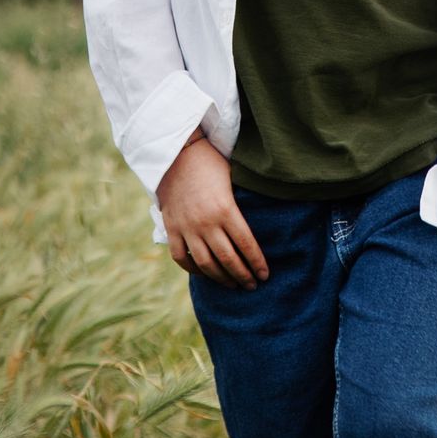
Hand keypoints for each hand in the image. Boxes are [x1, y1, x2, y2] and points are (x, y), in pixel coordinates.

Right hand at [158, 135, 268, 290]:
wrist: (175, 152)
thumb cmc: (210, 161)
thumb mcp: (233, 178)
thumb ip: (243, 202)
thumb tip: (263, 219)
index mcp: (225, 209)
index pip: (247, 244)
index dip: (257, 263)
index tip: (265, 275)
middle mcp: (206, 222)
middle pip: (228, 259)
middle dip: (243, 276)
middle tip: (252, 285)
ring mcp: (187, 227)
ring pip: (205, 264)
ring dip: (221, 278)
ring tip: (232, 285)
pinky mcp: (171, 228)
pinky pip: (181, 257)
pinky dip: (193, 269)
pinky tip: (204, 273)